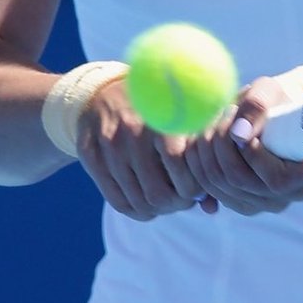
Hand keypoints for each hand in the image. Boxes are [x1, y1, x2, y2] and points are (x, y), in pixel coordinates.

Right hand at [75, 79, 218, 220]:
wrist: (104, 92)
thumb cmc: (154, 112)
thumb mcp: (180, 123)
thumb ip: (199, 159)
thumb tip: (211, 209)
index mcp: (162, 116)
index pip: (179, 165)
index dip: (192, 188)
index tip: (196, 192)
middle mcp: (133, 129)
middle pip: (158, 192)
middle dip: (175, 204)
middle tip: (180, 201)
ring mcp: (109, 143)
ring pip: (138, 201)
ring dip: (156, 210)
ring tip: (164, 202)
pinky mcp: (90, 155)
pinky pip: (116, 200)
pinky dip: (135, 211)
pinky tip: (145, 205)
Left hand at [182, 73, 302, 216]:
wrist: (271, 114)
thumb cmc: (276, 99)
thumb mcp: (271, 91)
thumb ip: (257, 106)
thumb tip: (238, 134)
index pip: (276, 177)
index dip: (251, 152)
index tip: (236, 118)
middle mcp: (292, 194)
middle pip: (241, 181)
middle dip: (219, 145)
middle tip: (216, 116)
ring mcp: (266, 203)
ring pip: (220, 186)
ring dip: (205, 151)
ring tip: (210, 123)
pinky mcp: (241, 203)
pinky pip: (209, 191)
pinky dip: (197, 164)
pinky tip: (201, 141)